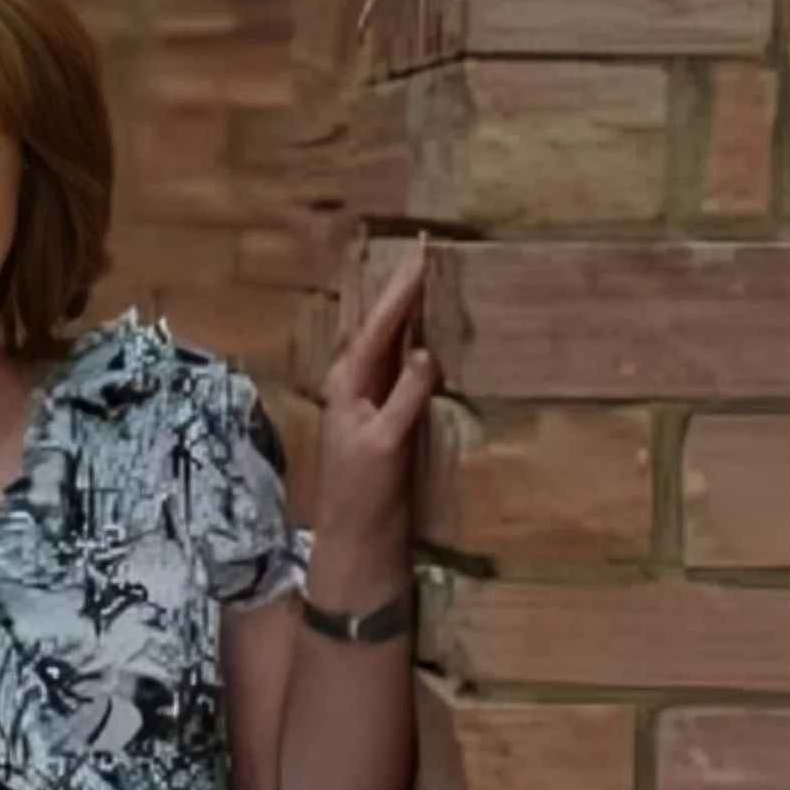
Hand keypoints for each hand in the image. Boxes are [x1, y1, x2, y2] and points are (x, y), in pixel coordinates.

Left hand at [315, 234, 437, 545]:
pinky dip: (422, 346)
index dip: (403, 289)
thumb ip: (403, 398)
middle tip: (431, 250)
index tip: (424, 252)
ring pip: (395, 343)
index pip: (380, 324)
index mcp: (348, 381)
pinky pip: (407, 369)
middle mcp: (357, 382)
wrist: (357, 539)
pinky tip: (440, 337)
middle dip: (407, 289)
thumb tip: (425, 352)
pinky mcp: (389, 417)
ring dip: (415, 313)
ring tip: (438, 278)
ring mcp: (372, 398)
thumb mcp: (384, 443)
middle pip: (385, 325)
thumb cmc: (363, 494)